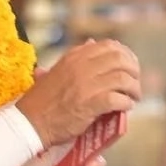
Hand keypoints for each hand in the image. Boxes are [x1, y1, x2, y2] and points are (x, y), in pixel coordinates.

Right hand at [16, 40, 140, 148]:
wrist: (30, 122)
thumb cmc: (43, 100)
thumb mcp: (57, 70)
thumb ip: (76, 58)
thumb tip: (93, 43)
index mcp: (74, 57)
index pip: (110, 46)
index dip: (125, 55)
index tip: (130, 66)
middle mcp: (82, 67)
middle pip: (120, 60)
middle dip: (133, 71)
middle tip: (135, 82)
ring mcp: (87, 85)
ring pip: (123, 79)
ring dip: (134, 89)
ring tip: (133, 97)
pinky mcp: (90, 104)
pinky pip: (118, 99)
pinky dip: (126, 103)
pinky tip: (126, 107)